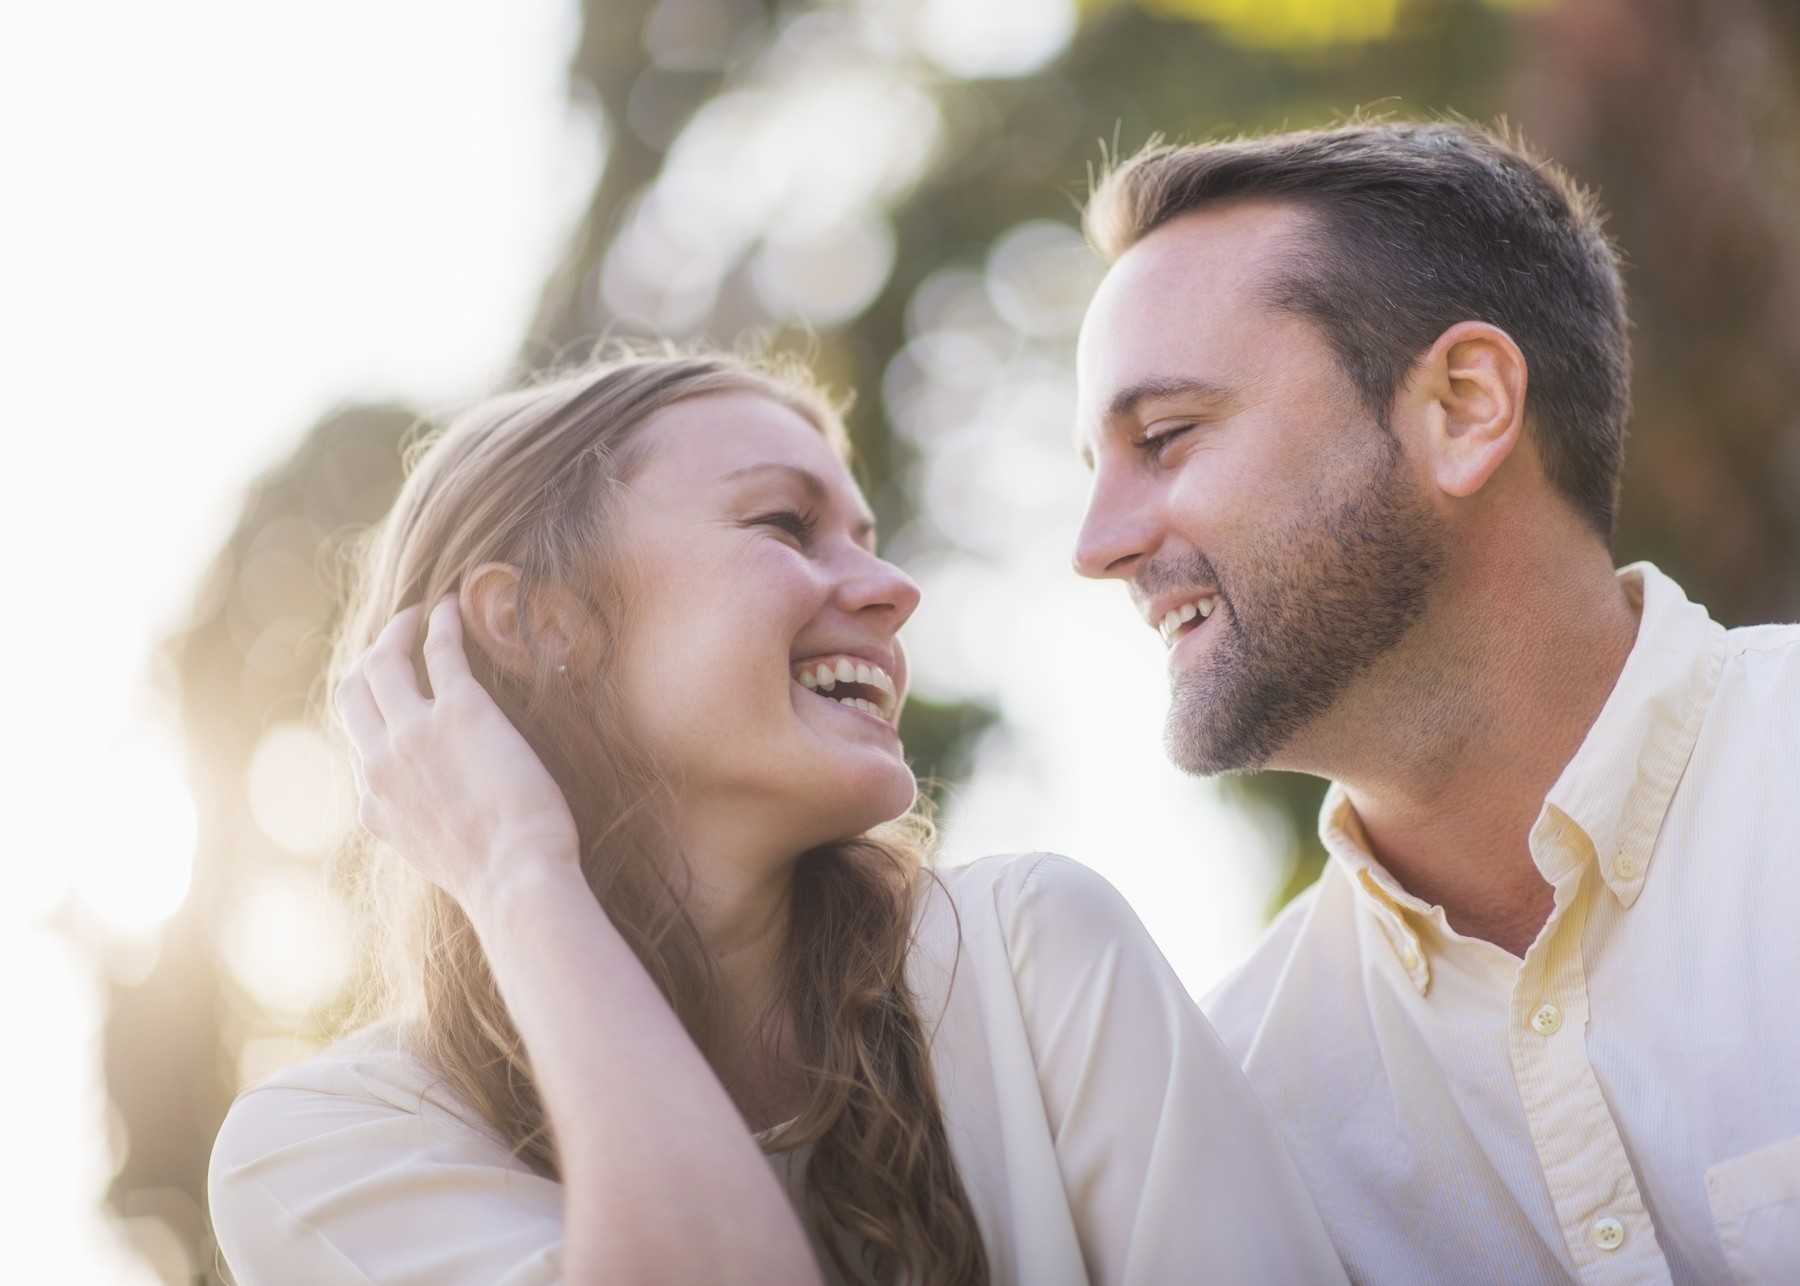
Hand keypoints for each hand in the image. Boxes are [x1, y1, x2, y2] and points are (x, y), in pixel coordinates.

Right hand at [336, 596, 581, 908]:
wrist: (517, 880)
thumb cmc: (500, 878)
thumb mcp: (439, 861)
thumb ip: (424, 828)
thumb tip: (436, 814)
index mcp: (375, 806)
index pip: (358, 744)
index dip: (372, 712)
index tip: (395, 693)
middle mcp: (380, 765)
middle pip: (353, 692)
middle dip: (370, 657)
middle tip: (396, 636)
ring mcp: (413, 735)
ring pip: (383, 663)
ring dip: (398, 630)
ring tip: (420, 612)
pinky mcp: (458, 712)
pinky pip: (438, 651)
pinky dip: (440, 623)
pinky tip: (452, 608)